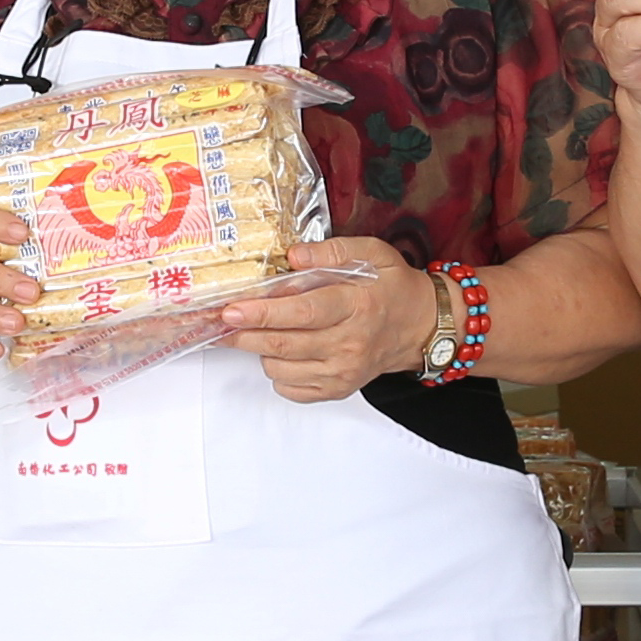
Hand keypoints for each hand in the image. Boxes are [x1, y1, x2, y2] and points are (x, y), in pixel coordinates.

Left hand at [224, 236, 431, 403]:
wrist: (421, 326)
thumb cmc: (393, 287)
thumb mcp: (374, 253)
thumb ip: (333, 251)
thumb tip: (294, 256)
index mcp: (356, 306)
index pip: (302, 313)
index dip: (263, 312)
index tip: (232, 310)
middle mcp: (349, 344)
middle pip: (283, 344)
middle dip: (243, 334)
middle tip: (219, 322)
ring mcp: (342, 372)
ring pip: (280, 368)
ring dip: (259, 349)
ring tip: (259, 330)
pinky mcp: (337, 389)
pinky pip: (290, 388)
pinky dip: (276, 371)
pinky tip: (283, 351)